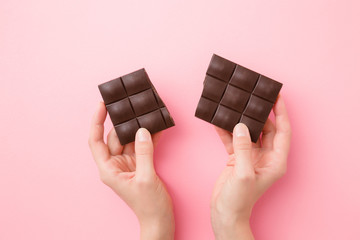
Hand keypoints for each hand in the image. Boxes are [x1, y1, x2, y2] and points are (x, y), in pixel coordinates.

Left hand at [88, 102, 173, 239]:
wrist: (160, 219)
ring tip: (147, 114)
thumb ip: (144, 152)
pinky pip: (142, 146)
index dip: (97, 122)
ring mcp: (128, 164)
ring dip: (139, 129)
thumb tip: (142, 130)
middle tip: (132, 106)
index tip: (102, 105)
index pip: (96, 141)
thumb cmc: (148, 205)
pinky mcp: (139, 164)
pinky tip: (157, 128)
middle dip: (124, 122)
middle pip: (115, 137)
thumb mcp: (145, 177)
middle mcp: (115, 164)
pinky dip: (149, 138)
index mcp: (109, 169)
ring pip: (130, 140)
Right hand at [211, 95, 290, 239]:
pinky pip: (233, 140)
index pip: (282, 131)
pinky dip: (226, 131)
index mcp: (275, 161)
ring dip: (241, 121)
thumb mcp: (243, 173)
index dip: (281, 113)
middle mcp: (266, 157)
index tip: (277, 97)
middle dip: (259, 114)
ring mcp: (251, 157)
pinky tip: (218, 122)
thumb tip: (241, 126)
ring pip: (248, 132)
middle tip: (252, 98)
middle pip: (266, 129)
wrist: (225, 213)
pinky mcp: (237, 158)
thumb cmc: (239, 200)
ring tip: (235, 106)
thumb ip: (243, 148)